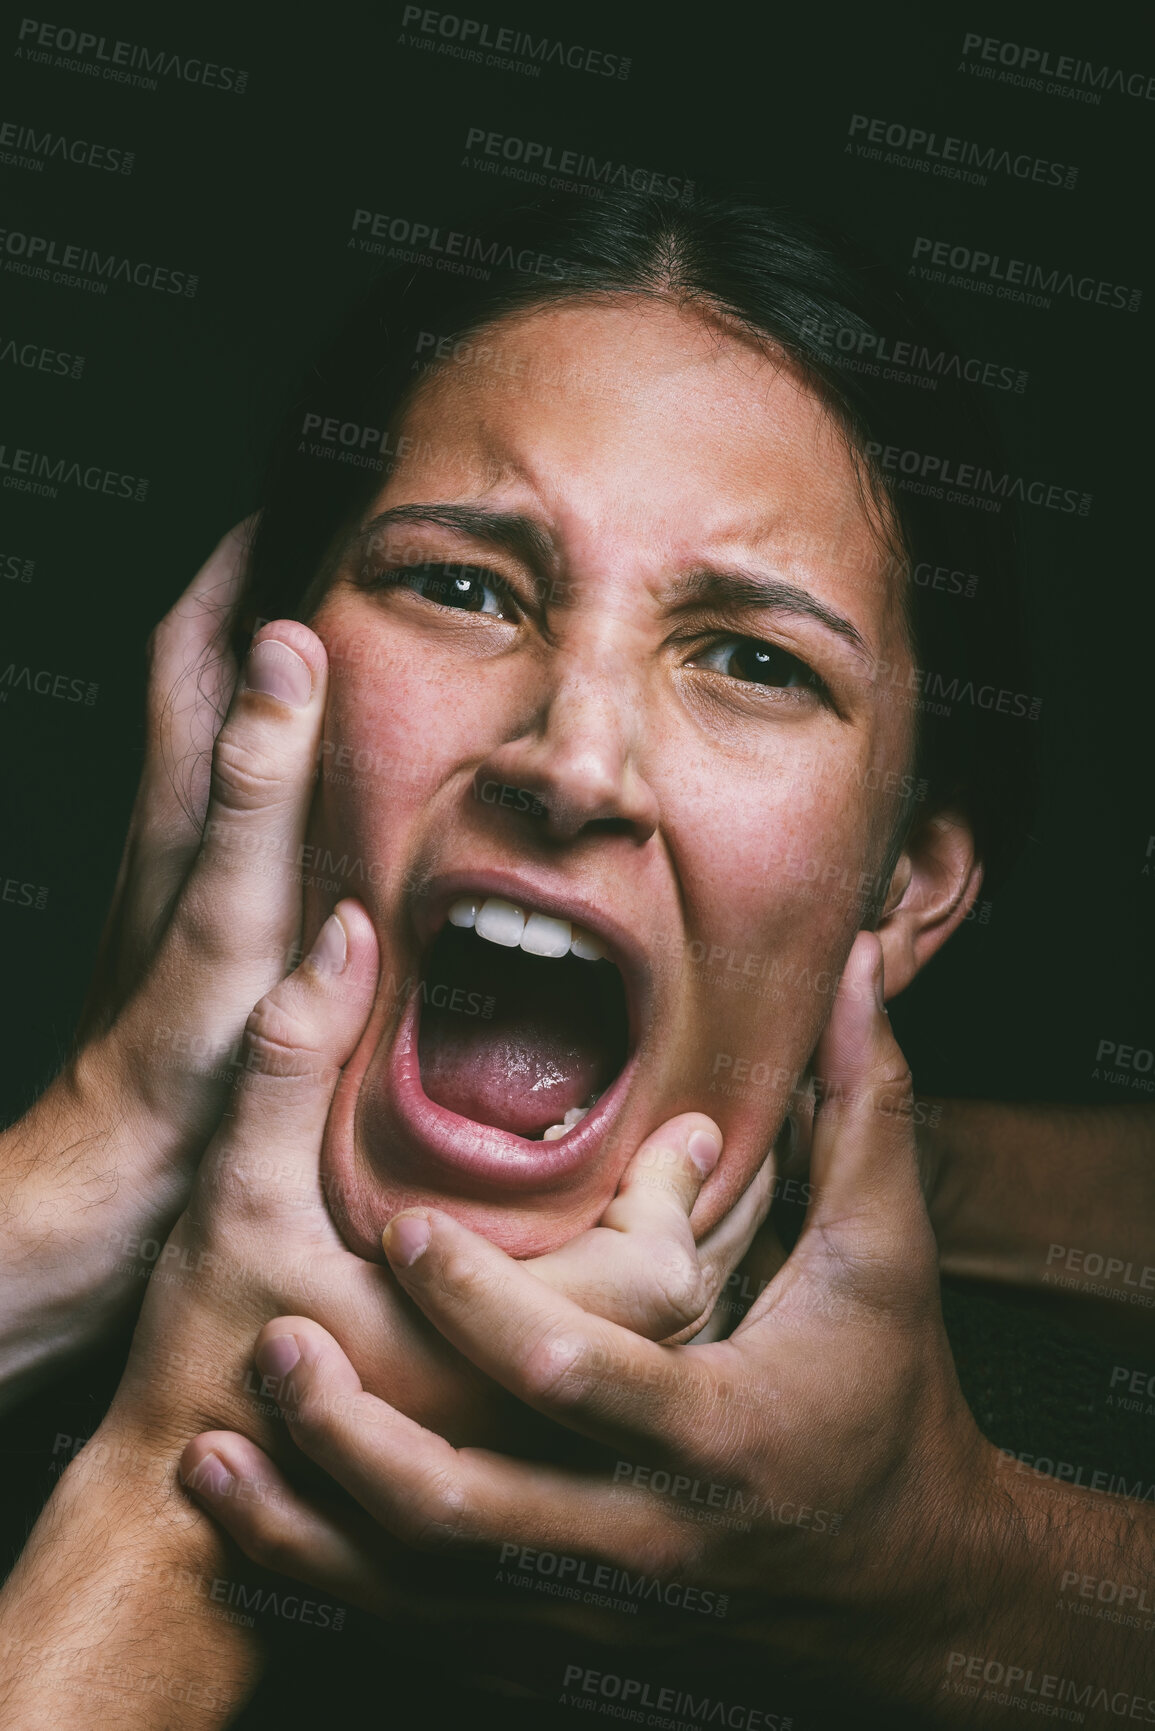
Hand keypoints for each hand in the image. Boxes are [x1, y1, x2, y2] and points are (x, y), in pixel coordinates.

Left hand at [0, 524, 330, 1398]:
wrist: (107, 1196)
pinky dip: (284, 761)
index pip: (195, 644)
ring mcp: (186, 879)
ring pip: (224, 738)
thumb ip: (253, 796)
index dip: (234, 559)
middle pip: (202, 675)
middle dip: (250, 593)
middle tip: (328, 540)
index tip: (295, 488)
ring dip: (267, 672)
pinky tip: (333, 785)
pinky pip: (247, 809)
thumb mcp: (220, 927)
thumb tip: (283, 656)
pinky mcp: (207, 929)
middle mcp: (174, 833)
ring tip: (341, 631)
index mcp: (180, 814)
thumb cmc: (167, 1078)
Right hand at [0, 901, 780, 1728]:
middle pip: (679, 1331)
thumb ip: (294, 1056)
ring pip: (658, 1387)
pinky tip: (633, 1320)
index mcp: (489, 1354)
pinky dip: (643, 1361)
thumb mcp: (241, 1190)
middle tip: (694, 1163)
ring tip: (690, 1221)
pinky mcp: (509, 1503)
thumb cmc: (207, 1355)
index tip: (690, 1130)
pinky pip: (614, 1429)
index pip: (653, 1276)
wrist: (170, 1525)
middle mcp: (531, 1426)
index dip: (673, 1193)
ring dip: (680, 1298)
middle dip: (691, 1233)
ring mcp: (529, 1474)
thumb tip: (349, 932)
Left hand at [182, 934, 999, 1720]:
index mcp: (717, 1429)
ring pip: (426, 1595)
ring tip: (211, 1453)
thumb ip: (863, 1103)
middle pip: (472, 1512)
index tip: (404, 1233)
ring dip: (310, 1528)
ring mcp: (596, 1605)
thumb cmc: (886, 1396)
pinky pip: (431, 1631)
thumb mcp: (884, 1251)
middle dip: (358, 1436)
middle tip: (269, 1342)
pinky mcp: (566, 1639)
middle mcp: (645, 1536)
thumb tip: (854, 959)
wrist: (901, 1583)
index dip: (482, 1308)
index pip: (579, 1376)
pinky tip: (259, 1531)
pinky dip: (339, 1587)